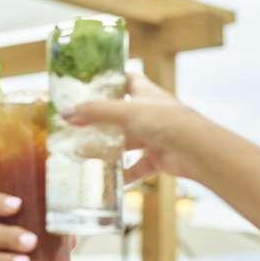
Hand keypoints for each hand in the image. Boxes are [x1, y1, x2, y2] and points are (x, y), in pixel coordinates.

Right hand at [63, 72, 201, 183]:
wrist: (194, 150)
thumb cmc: (165, 121)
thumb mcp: (124, 112)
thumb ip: (94, 113)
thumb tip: (65, 113)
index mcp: (145, 93)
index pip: (126, 79)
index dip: (110, 80)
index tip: (88, 85)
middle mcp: (150, 112)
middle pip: (121, 114)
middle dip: (101, 121)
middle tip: (77, 126)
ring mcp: (154, 135)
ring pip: (126, 142)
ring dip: (109, 150)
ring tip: (85, 155)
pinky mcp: (157, 157)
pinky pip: (136, 167)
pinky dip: (124, 175)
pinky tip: (109, 181)